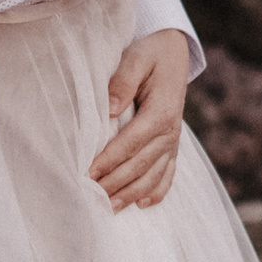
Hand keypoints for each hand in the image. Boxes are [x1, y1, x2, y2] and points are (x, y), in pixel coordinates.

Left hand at [91, 27, 188, 211]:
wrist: (174, 53)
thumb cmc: (150, 54)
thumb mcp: (136, 57)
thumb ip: (123, 80)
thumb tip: (110, 107)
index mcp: (162, 111)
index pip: (131, 143)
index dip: (109, 160)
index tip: (87, 173)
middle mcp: (171, 131)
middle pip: (140, 165)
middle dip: (114, 183)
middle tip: (89, 197)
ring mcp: (173, 141)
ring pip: (153, 176)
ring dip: (131, 194)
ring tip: (109, 209)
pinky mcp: (173, 146)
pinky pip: (168, 175)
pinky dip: (156, 192)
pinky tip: (142, 205)